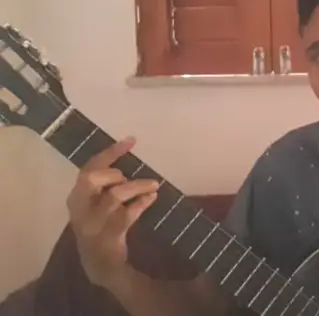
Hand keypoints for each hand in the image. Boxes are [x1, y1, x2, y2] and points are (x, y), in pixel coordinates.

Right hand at [65, 136, 158, 287]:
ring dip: (138, 186)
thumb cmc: (100, 229)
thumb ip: (106, 187)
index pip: (88, 168)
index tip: (131, 141)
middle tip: (127, 177)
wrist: (100, 266)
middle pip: (91, 178)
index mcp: (76, 198)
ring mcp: (94, 223)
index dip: (110, 152)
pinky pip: (128, 214)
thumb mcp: (96, 206)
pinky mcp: (110, 235)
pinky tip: (152, 198)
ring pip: (115, 196)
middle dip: (114, 173)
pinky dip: (142, 203)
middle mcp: (80, 209)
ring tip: (154, 185)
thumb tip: (128, 163)